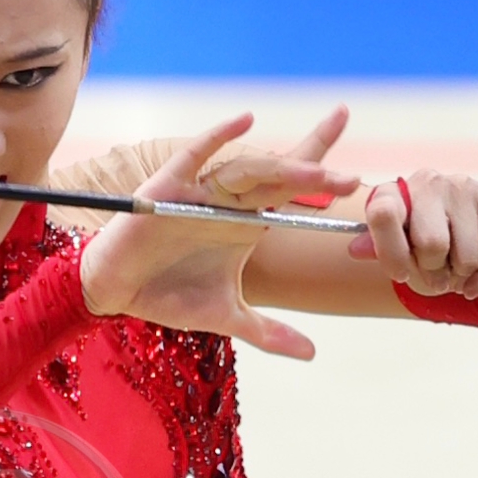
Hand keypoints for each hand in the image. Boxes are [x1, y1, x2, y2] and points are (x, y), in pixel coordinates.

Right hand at [76, 112, 360, 359]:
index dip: (324, 170)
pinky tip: (245, 122)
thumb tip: (312, 354)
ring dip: (282, 169)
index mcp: (248, 222)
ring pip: (248, 171)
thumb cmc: (169, 294)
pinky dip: (218, 137)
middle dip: (316, 177)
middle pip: (280, 178)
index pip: (293, 188)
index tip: (361, 168)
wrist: (115, 292)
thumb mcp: (227, 316)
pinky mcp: (168, 187)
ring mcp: (201, 191)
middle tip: (352, 182)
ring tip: (316, 174)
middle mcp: (230, 201)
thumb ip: (269, 333)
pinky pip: (195, 155)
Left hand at [348, 169, 477, 300]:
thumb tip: (356, 250)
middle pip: (432, 244)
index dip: (392, 254)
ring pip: (468, 255)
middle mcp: (426, 181)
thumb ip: (378, 250)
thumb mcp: (394, 250)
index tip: (402, 273)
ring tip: (456, 272)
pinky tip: (476, 282)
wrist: (458, 229)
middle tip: (436, 276)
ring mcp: (462, 185)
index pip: (383, 215)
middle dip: (435, 273)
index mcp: (392, 193)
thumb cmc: (417, 243)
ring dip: (462, 277)